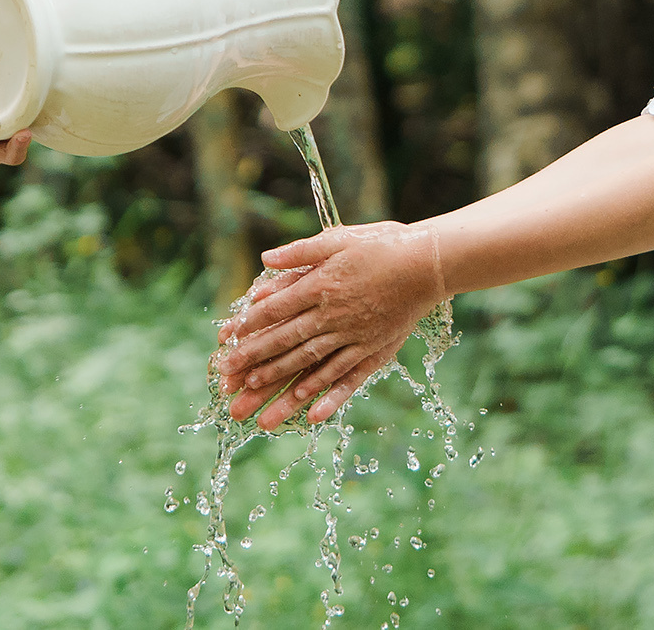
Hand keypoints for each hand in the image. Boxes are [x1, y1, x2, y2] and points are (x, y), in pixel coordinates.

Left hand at [210, 222, 444, 428]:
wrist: (428, 263)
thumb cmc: (382, 245)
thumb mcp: (339, 238)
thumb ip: (301, 251)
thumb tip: (265, 259)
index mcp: (321, 285)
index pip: (276, 310)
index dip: (248, 328)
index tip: (225, 344)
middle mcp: (333, 315)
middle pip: (287, 343)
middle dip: (254, 364)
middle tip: (228, 383)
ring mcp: (353, 336)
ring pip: (311, 366)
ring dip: (282, 390)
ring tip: (257, 410)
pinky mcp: (373, 350)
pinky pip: (347, 377)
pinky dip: (329, 396)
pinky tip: (310, 415)